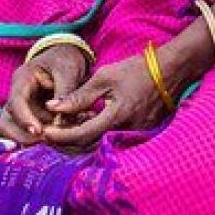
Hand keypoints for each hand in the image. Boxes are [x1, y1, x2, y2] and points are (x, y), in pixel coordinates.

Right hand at [0, 44, 90, 145]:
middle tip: (49, 139)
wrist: (67, 58)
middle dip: (26, 134)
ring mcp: (20, 108)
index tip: (38, 131)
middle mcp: (17, 95)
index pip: (15, 102)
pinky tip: (57, 137)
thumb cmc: (65, 60)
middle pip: (8, 121)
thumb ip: (65, 94)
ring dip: (33, 138)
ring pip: (14, 130)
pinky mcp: (29, 117)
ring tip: (56, 137)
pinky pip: (26, 133)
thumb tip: (59, 119)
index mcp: (22, 79)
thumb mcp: (68, 71)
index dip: (24, 119)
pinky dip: (40, 137)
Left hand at [41, 54, 174, 150]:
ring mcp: (134, 133)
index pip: (81, 135)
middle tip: (50, 132)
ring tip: (65, 125)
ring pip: (100, 142)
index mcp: (115, 117)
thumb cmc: (137, 70)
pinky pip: (112, 137)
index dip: (60, 136)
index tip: (44, 132)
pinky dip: (96, 132)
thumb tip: (53, 107)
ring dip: (81, 137)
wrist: (170, 71)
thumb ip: (79, 96)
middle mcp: (125, 131)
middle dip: (67, 141)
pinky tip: (87, 121)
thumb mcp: (105, 77)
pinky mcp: (139, 131)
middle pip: (89, 145)